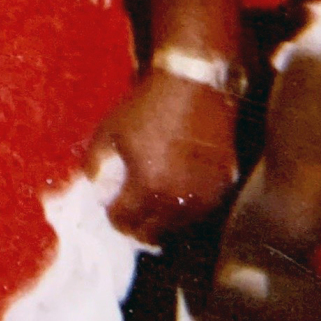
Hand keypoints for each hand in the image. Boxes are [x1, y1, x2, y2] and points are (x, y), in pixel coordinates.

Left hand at [88, 66, 238, 241]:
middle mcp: (178, 200)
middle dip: (137, 227)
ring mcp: (205, 196)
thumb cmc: (146, 107)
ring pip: (179, 227)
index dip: (114, 218)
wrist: (192, 86)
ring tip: (152, 208)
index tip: (111, 211)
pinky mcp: (224, 186)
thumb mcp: (109, 131)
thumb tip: (96, 189)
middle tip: (129, 217)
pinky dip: (186, 209)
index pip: (125, 221)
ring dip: (163, 222)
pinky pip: (202, 211)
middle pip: (154, 233)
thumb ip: (96, 164)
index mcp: (147, 186)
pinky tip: (176, 195)